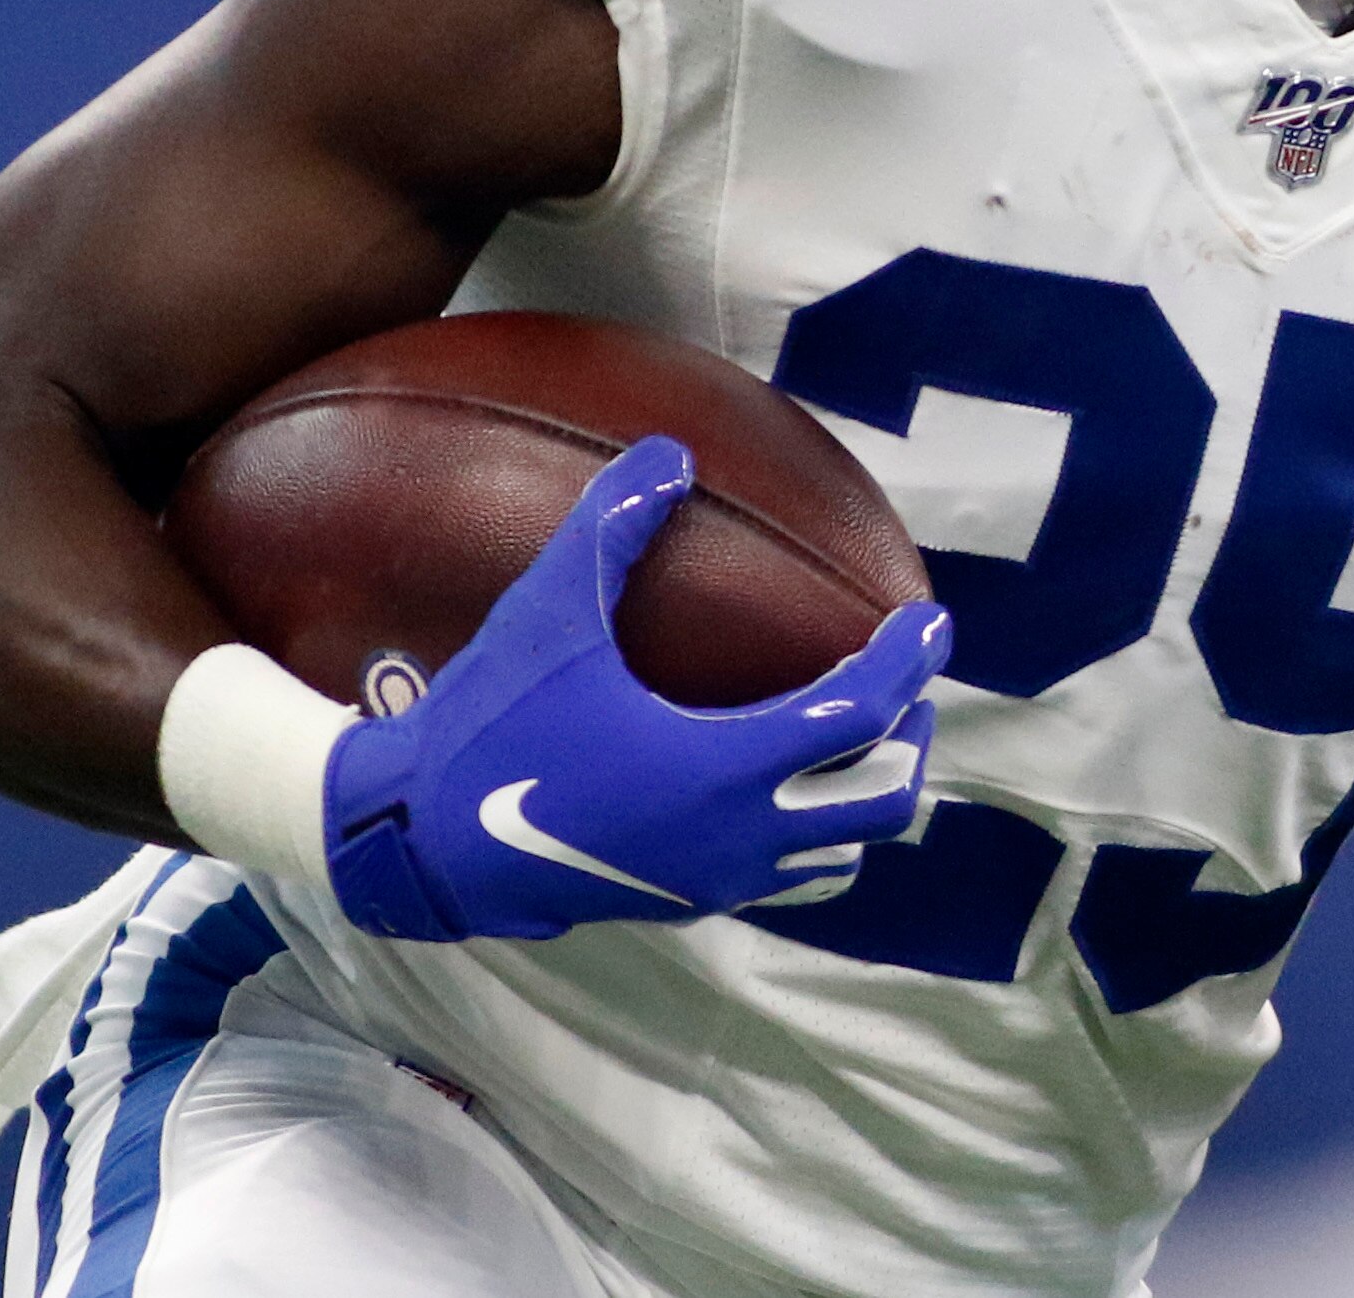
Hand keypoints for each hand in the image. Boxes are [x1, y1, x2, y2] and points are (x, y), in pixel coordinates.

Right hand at [319, 436, 951, 940]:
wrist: (422, 843)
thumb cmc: (488, 724)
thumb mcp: (549, 613)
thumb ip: (612, 525)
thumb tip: (669, 451)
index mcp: (721, 768)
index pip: (860, 714)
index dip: (907, 661)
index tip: (930, 618)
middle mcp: (736, 837)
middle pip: (883, 799)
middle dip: (911, 737)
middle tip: (906, 678)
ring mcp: (716, 880)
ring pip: (842, 851)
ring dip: (869, 790)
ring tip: (864, 729)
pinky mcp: (688, 902)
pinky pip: (791, 873)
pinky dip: (816, 827)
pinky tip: (787, 774)